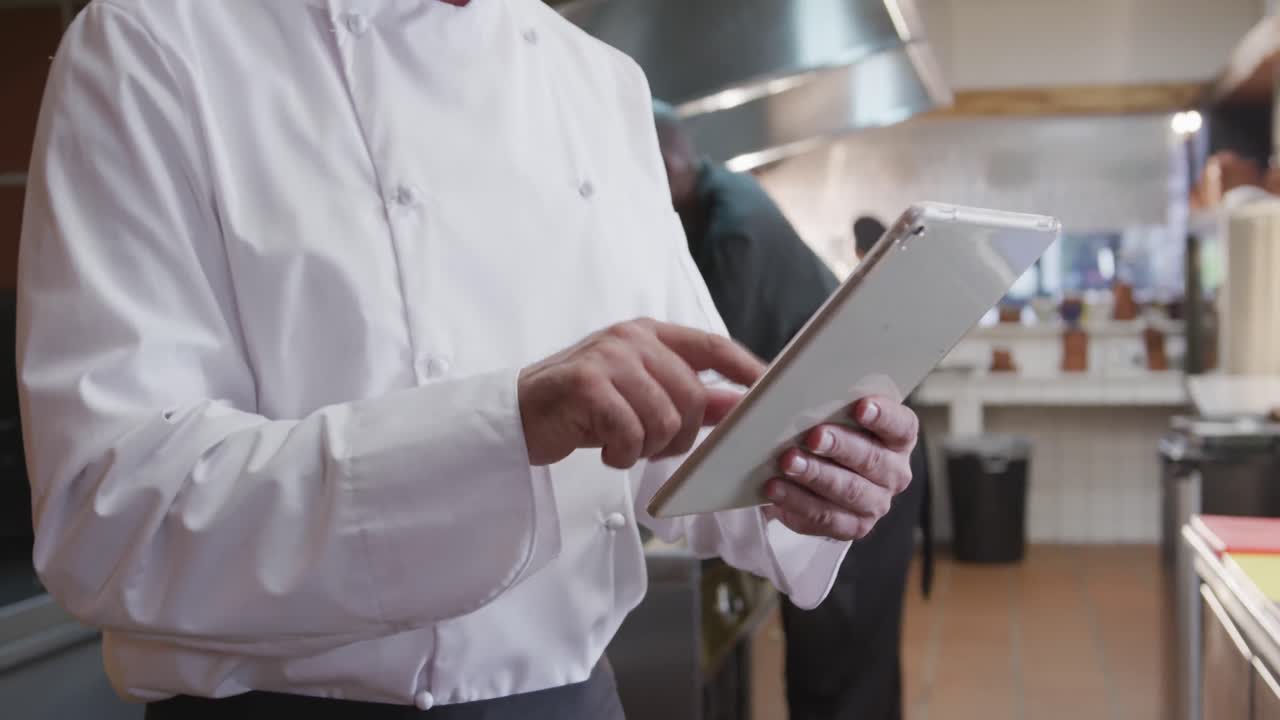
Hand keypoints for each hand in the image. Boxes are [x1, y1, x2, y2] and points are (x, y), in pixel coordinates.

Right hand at [519, 318, 764, 468]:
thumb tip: (740, 406)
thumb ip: (689, 397)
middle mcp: (631, 339)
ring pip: (665, 419)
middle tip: (651, 447)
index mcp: (648, 334)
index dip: (745, 368)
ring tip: (621, 444)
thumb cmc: (581, 408)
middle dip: (681, 436)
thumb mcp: (639, 396)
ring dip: (647, 448)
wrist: (517, 416)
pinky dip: (622, 454)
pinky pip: (632, 433)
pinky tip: (604, 449)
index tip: (770, 389)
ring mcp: (608, 358)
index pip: (712, 345)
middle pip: (693, 396)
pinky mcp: (587, 384)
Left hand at [763, 396, 917, 540]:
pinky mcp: (851, 527)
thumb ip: (823, 400)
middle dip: (840, 446)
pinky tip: (775, 489)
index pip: (901, 426)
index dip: (883, 416)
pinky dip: (797, 502)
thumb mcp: (829, 413)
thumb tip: (787, 387)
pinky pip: (825, 517)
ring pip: (848, 491)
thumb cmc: (825, 432)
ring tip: (788, 462)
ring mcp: (875, 503)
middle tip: (813, 436)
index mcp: (898, 438)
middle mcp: (894, 472)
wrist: (813, 475)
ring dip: (816, 475)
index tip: (860, 406)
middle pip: (872, 459)